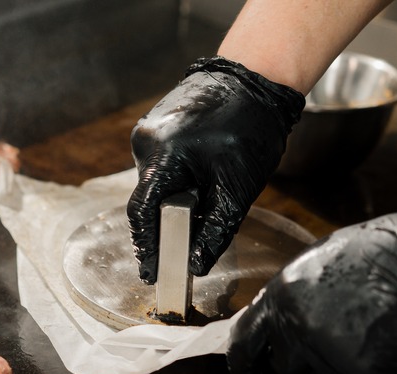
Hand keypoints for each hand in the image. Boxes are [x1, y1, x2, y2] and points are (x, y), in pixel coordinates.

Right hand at [127, 57, 303, 283]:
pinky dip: (175, 180)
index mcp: (161, 155)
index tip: (151, 273)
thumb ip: (215, 230)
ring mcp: (147, 130)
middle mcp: (145, 141)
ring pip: (154, 181)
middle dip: (166, 222)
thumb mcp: (237, 187)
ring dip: (173, 199)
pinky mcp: (156, 125)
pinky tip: (200, 179)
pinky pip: (159, 164)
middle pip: (146, 198)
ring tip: (205, 200)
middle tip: (188, 243)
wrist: (255, 77)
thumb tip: (198, 264)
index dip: (146, 247)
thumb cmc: (250, 128)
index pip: (142, 213)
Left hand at [226, 199, 396, 373]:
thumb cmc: (381, 252)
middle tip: (326, 332)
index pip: (245, 341)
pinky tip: (381, 334)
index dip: (242, 358)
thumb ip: (289, 292)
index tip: (243, 367)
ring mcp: (331, 354)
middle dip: (298, 352)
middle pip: (284, 360)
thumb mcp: (317, 259)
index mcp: (282, 295)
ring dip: (336, 355)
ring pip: (321, 369)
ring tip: (363, 321)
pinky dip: (368, 362)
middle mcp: (300, 328)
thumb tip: (276, 313)